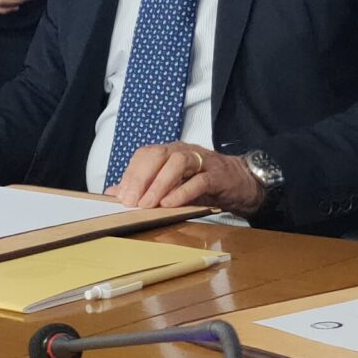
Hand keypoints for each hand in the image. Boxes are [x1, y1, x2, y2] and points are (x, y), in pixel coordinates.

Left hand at [111, 142, 265, 213]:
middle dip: (140, 178)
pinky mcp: (218, 176)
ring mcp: (202, 161)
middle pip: (157, 155)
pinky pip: (199, 180)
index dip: (130, 174)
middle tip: (130, 202)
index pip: (145, 155)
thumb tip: (113, 193)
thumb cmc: (205, 184)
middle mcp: (184, 151)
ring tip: (148, 205)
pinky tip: (170, 205)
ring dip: (159, 184)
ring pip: (177, 163)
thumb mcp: (172, 187)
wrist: (244, 183)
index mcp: (170, 152)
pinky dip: (182, 192)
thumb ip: (144, 188)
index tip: (121, 196)